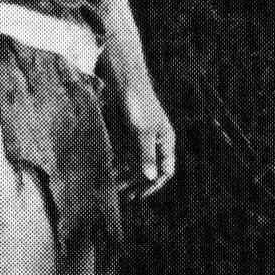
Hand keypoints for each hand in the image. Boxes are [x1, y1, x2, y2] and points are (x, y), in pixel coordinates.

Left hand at [120, 84, 175, 199]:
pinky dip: (118, 162)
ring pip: (135, 162)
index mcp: (166, 140)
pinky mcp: (128, 130)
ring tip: (112, 186)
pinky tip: (108, 170)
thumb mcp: (142, 130)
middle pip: (148, 169)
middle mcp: (156, 140)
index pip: (165, 171)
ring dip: (125, 175)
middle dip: (135, 183)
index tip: (139, 196)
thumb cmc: (138, 101)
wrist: (124, 77)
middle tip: (121, 197)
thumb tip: (149, 177)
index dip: (153, 185)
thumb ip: (146, 154)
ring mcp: (142, 136)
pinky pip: (125, 152)